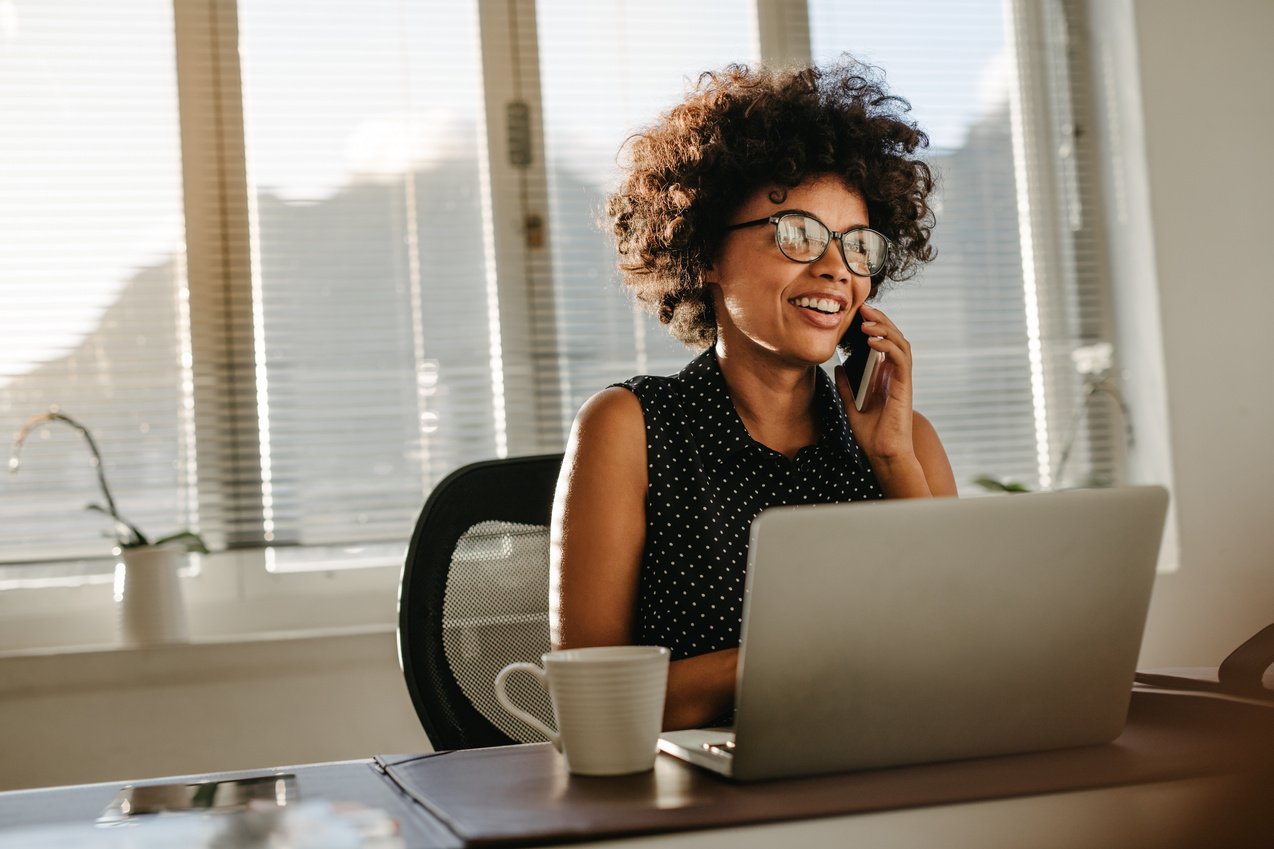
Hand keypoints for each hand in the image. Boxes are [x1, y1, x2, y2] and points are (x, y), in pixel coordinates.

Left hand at [834, 304, 923, 488]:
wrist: (882, 454)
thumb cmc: (871, 434)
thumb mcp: (851, 405)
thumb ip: (846, 386)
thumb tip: (838, 367)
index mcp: (884, 376)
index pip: (883, 343)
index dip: (874, 326)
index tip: (858, 314)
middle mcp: (895, 374)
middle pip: (893, 337)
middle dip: (880, 320)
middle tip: (864, 309)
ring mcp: (901, 379)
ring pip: (900, 343)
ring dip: (884, 329)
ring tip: (866, 322)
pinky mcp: (904, 386)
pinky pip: (900, 359)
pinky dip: (888, 346)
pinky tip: (872, 341)